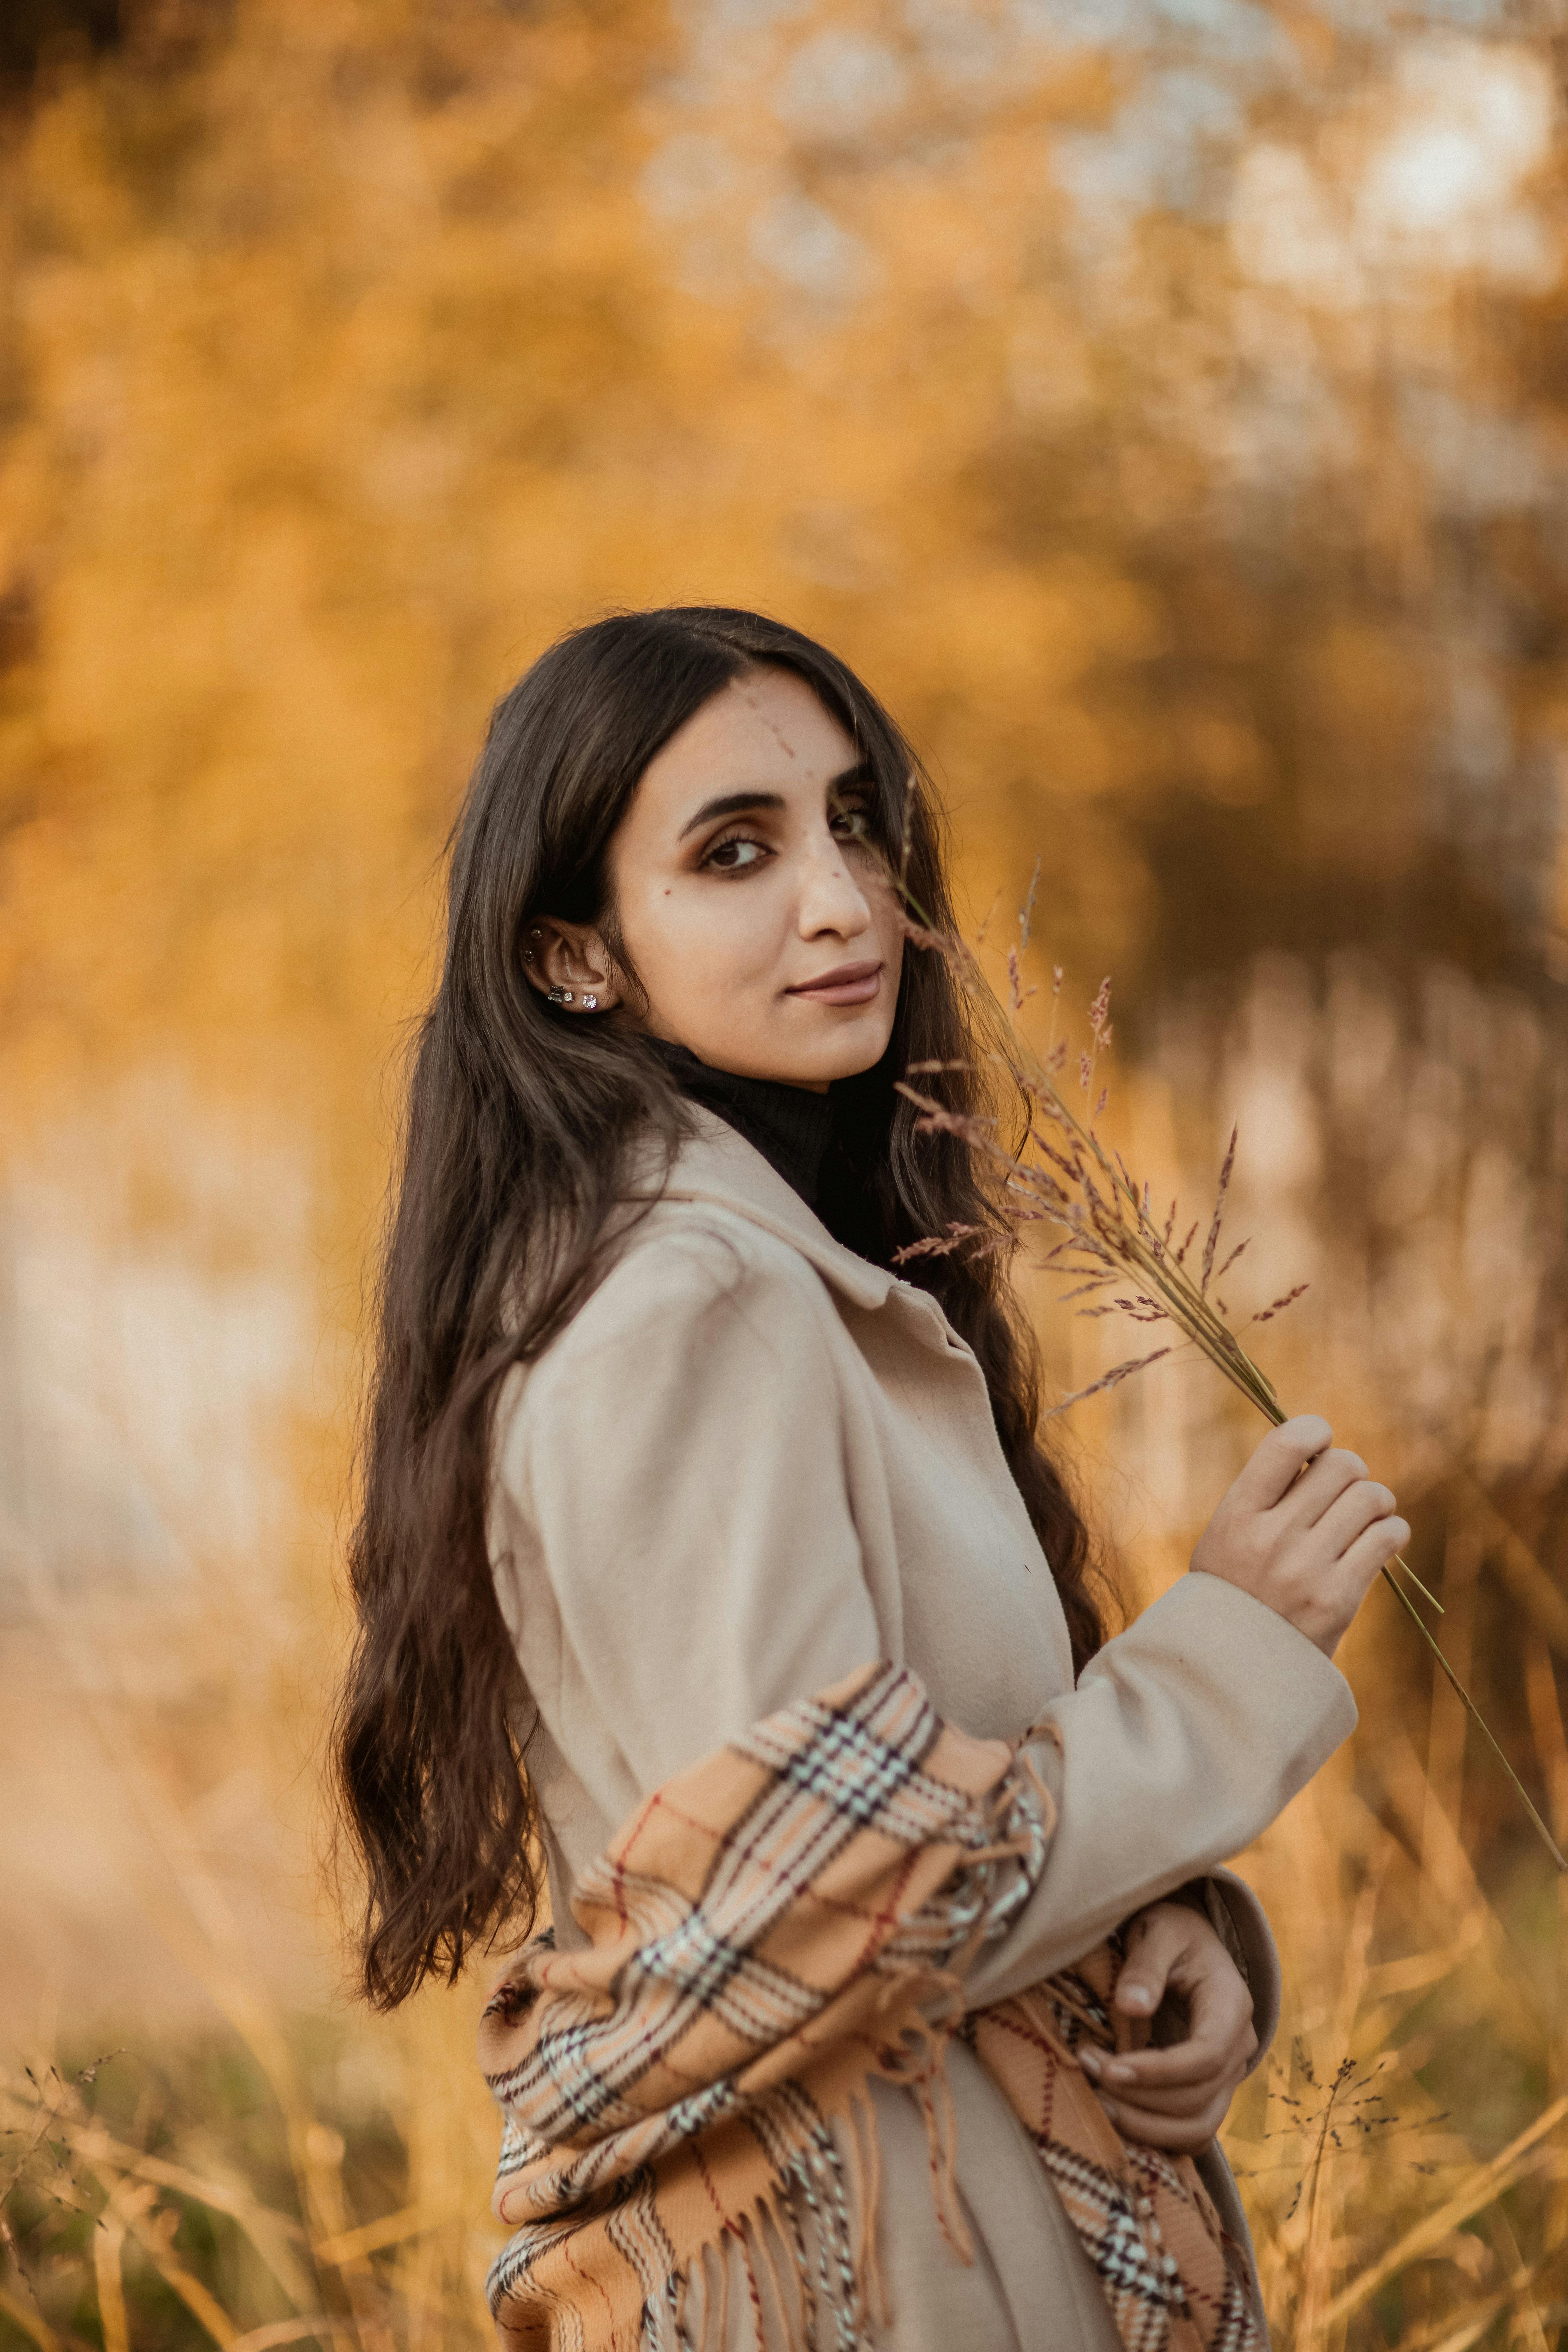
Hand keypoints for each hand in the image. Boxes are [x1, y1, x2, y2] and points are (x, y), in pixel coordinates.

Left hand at [1077, 1902, 1256, 2151]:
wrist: (1187, 1944)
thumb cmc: (1170, 1932)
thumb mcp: (1158, 1930)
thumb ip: (1145, 1964)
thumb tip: (1130, 2006)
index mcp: (1232, 2005)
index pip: (1205, 2056)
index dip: (1158, 2072)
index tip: (1109, 2068)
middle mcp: (1239, 2047)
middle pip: (1198, 2098)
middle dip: (1139, 2096)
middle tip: (1087, 2070)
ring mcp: (1228, 2075)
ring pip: (1197, 2127)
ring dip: (1145, 2125)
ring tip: (1096, 2102)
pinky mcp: (1209, 2092)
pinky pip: (1191, 2132)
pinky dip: (1156, 2135)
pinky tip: (1117, 2116)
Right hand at [1190, 1413, 1409, 1657]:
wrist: (1233, 1668)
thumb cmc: (1234, 1589)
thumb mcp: (1226, 1534)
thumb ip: (1266, 1493)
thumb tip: (1324, 1449)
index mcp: (1236, 1514)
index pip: (1286, 1443)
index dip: (1315, 1431)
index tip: (1319, 1445)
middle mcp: (1271, 1537)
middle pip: (1341, 1465)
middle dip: (1351, 1471)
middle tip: (1344, 1491)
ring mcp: (1306, 1570)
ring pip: (1371, 1497)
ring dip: (1376, 1501)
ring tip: (1365, 1517)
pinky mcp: (1339, 1599)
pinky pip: (1389, 1536)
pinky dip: (1392, 1531)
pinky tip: (1378, 1541)